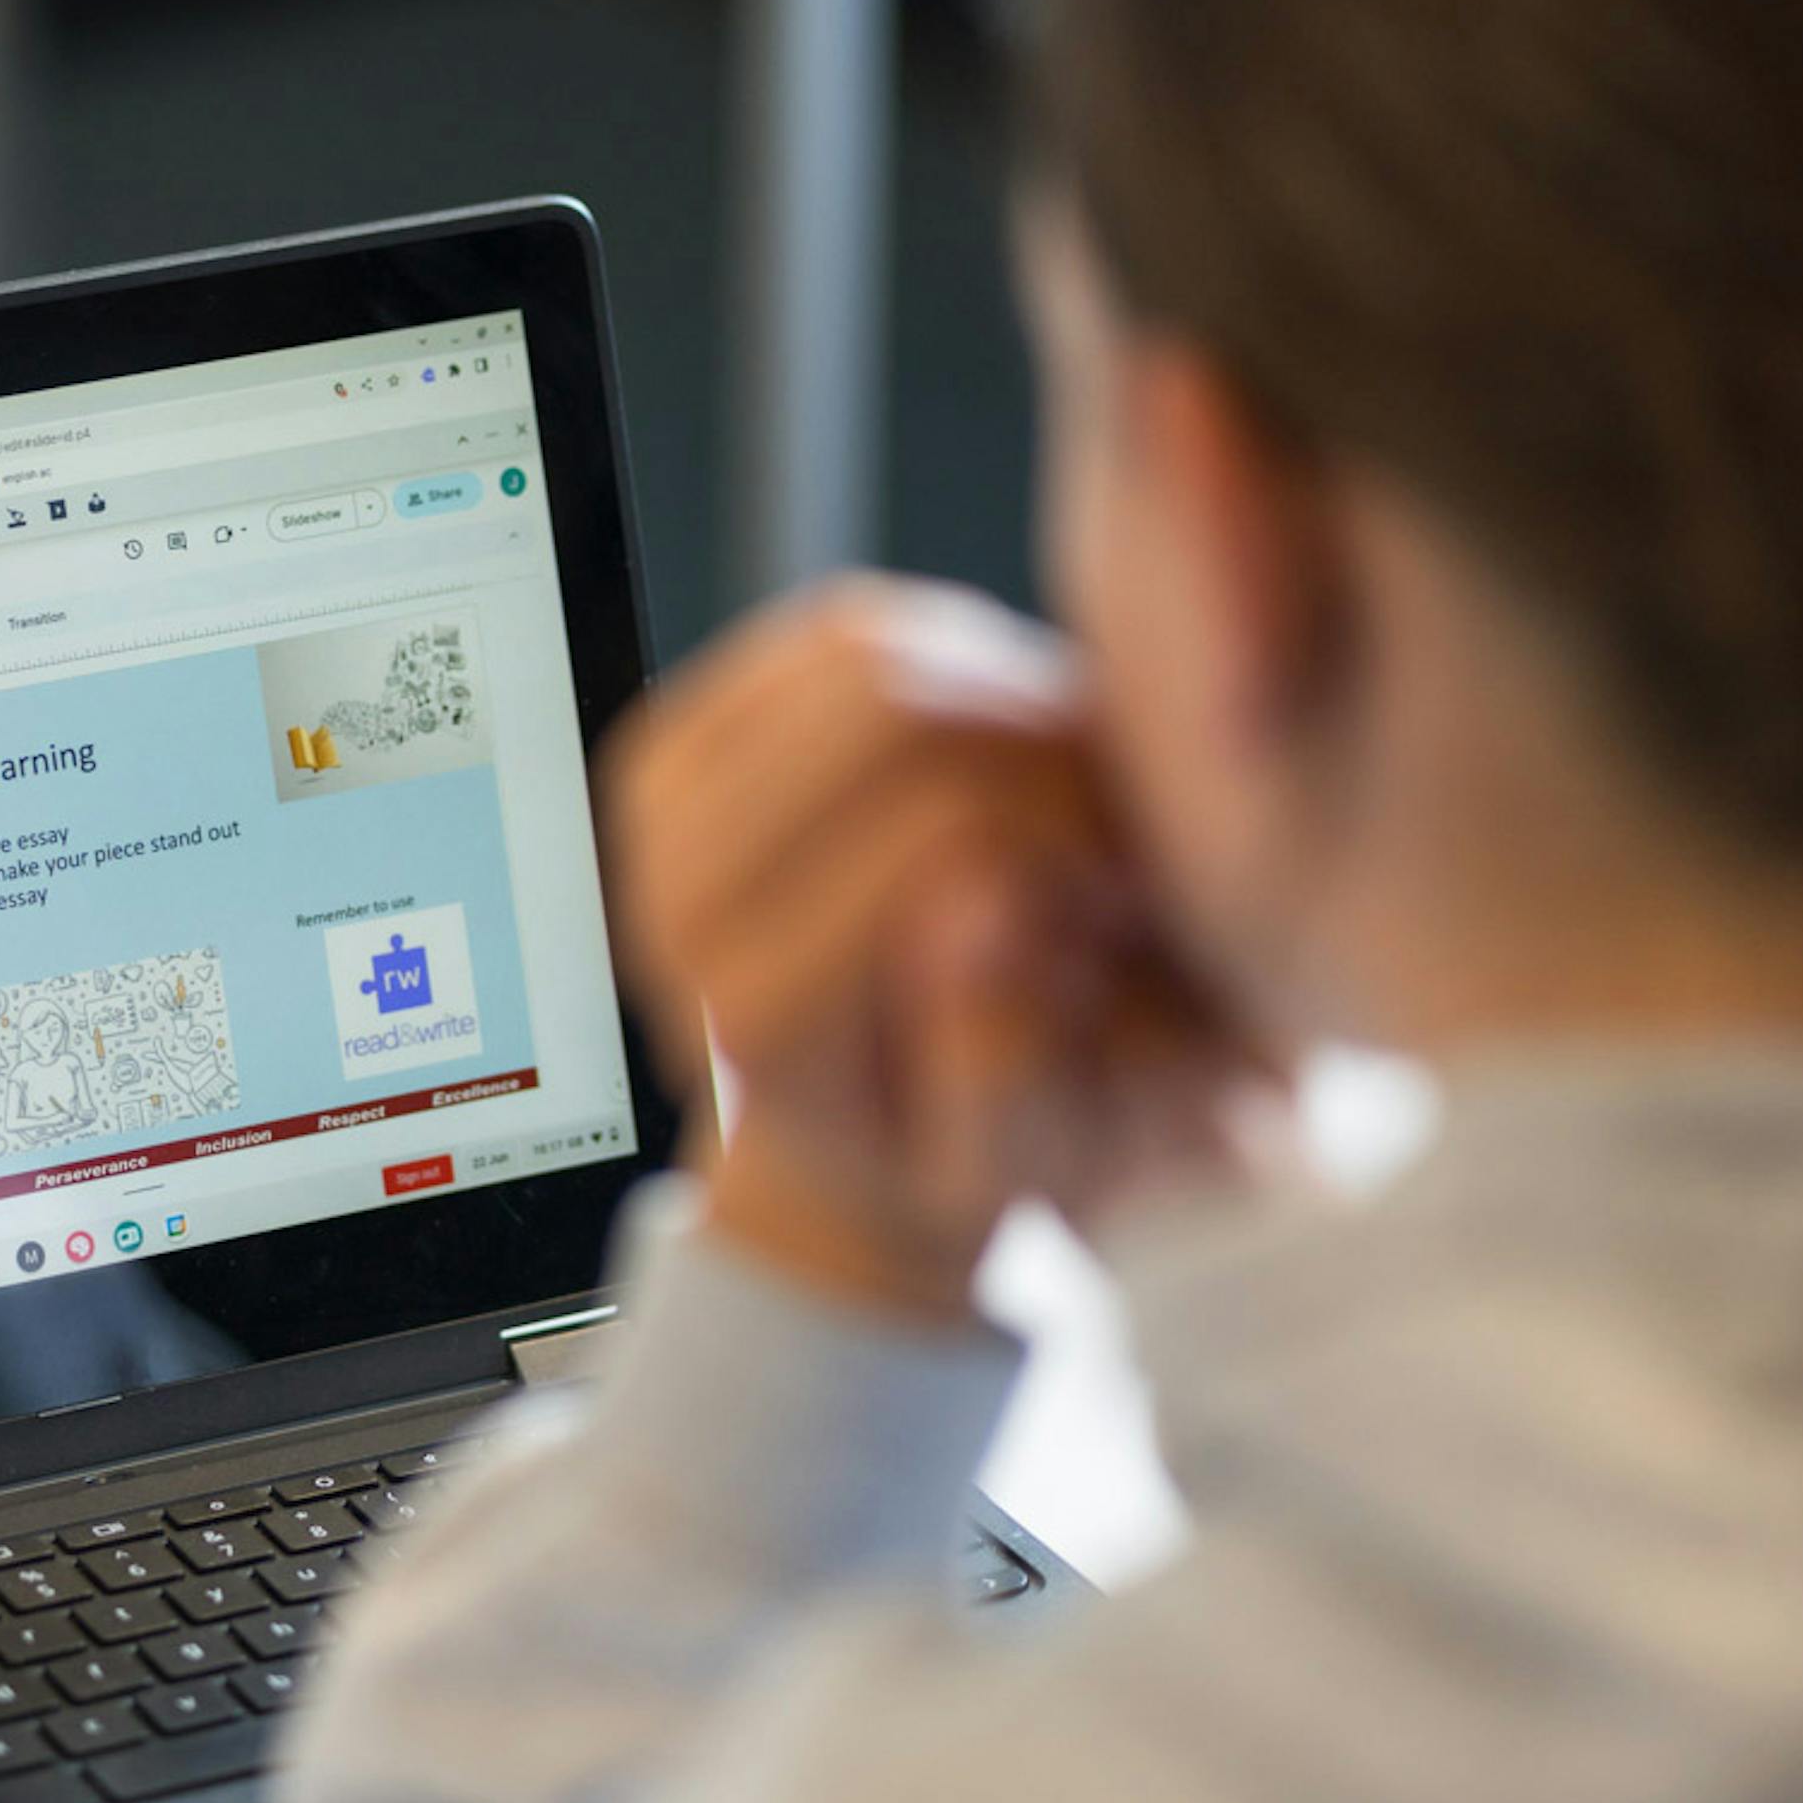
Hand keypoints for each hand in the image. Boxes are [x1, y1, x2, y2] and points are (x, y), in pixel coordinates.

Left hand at [604, 579, 1266, 1322]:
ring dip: (995, 690)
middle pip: (895, 719)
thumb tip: (988, 916)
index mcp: (761, 1014)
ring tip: (1062, 781)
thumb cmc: (956, 1153)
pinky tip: (993, 741)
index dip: (1079, 823)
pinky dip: (938, 662)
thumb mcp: (1018, 1163)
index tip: (1139, 874)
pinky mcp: (685, 743)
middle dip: (1042, 738)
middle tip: (1117, 808)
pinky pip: (832, 638)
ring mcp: (663, 815)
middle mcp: (677, 906)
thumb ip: (1013, 1071)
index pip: (950, 829)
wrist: (855, 1137)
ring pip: (863, 657)